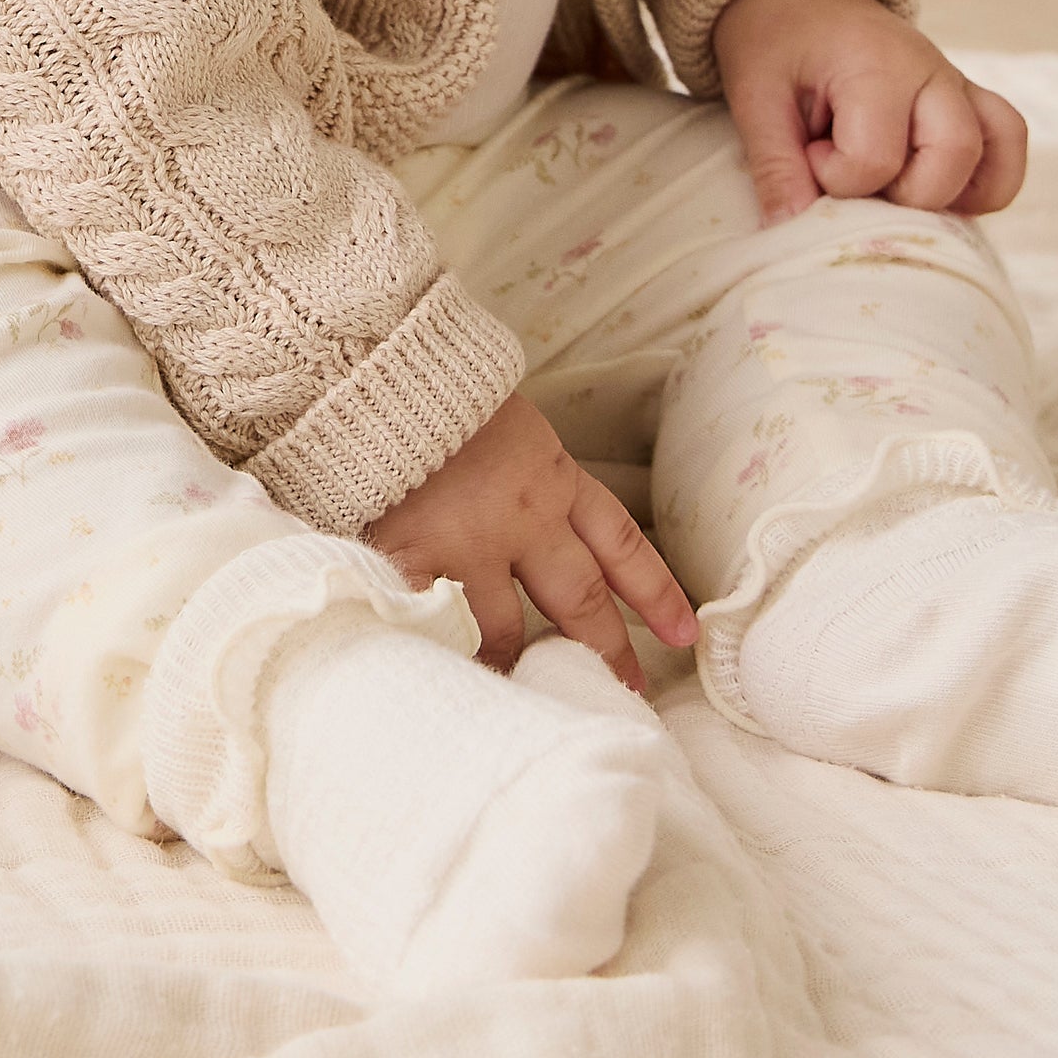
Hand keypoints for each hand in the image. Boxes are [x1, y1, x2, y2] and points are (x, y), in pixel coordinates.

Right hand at [363, 393, 696, 690]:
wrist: (374, 365)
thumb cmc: (427, 380)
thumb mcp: (494, 412)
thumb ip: (514, 460)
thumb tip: (516, 488)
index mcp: (550, 473)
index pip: (618, 540)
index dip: (652, 589)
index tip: (683, 633)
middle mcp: (523, 518)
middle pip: (579, 598)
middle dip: (605, 648)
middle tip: (626, 689)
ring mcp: (468, 545)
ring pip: (505, 628)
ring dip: (512, 662)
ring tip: (519, 692)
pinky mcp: (412, 559)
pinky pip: (437, 624)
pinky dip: (444, 651)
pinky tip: (448, 679)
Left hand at [710, 0, 1027, 224]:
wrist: (801, 1)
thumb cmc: (776, 43)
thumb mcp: (753, 96)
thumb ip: (774, 164)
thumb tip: (790, 230)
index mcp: (875, 65)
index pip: (877, 158)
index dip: (836, 179)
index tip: (809, 156)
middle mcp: (932, 72)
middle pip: (953, 157)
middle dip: (900, 195)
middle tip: (855, 179)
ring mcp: (958, 84)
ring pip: (995, 155)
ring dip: (951, 193)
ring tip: (897, 188)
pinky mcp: (970, 98)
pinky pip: (1007, 142)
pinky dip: (984, 181)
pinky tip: (936, 189)